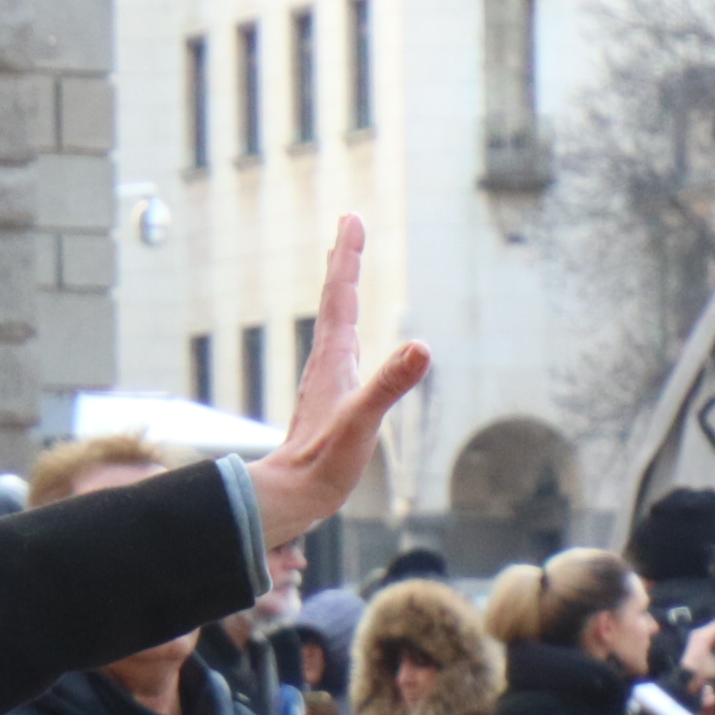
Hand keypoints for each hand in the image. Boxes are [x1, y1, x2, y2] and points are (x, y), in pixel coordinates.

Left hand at [238, 215, 430, 551]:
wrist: (292, 498)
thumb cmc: (324, 463)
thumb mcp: (362, 421)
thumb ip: (388, 384)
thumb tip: (422, 347)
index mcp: (333, 359)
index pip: (340, 295)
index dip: (347, 256)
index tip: (350, 217)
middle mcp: (326, 363)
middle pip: (334, 301)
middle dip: (344, 261)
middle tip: (348, 224)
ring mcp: (326, 381)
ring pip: (334, 324)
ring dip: (342, 292)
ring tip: (346, 271)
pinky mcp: (329, 401)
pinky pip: (340, 350)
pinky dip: (346, 328)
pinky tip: (350, 340)